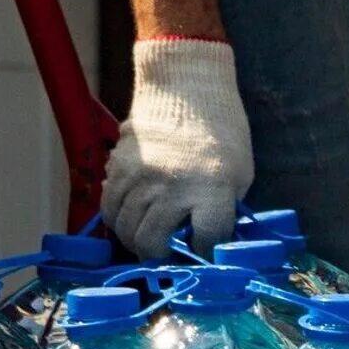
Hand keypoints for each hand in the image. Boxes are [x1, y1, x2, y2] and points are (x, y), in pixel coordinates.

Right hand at [102, 39, 252, 258]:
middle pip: (152, 242)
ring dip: (136, 242)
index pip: (205, 240)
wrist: (188, 90)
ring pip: (126, 230)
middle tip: (168, 256)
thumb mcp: (239, 176)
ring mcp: (140, 178)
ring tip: (149, 240)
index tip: (203, 252)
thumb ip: (223, 211)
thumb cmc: (222, 135)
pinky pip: (109, 208)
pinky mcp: (118, 168)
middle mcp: (171, 186)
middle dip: (161, 257)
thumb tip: (207, 244)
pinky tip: (132, 220)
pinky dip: (118, 222)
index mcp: (211, 189)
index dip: (205, 253)